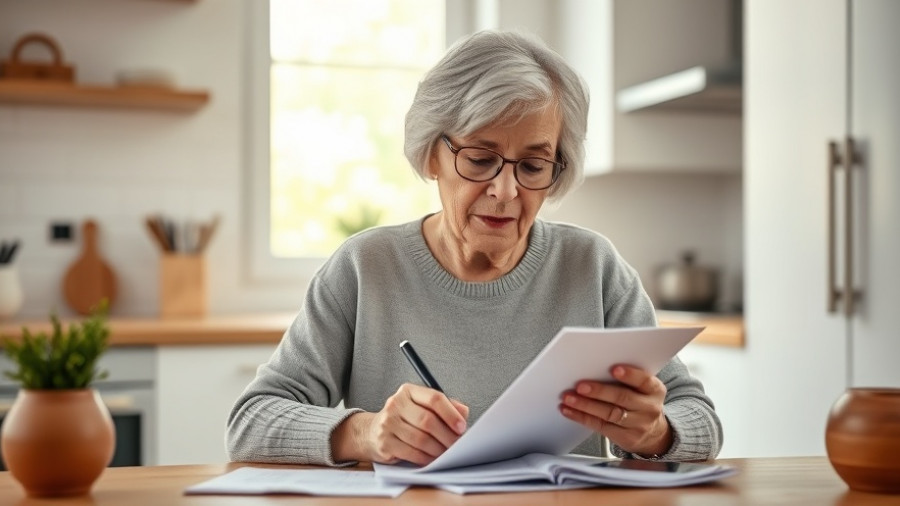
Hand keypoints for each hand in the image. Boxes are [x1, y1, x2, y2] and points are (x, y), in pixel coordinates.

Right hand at [331, 383, 468, 464]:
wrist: (372, 432)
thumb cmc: (404, 419)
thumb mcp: (422, 406)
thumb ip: (445, 406)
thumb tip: (463, 413)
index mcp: (408, 391)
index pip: (434, 398)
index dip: (451, 414)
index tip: (461, 427)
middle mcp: (396, 404)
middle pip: (428, 420)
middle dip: (447, 435)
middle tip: (457, 444)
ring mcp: (387, 423)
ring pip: (421, 439)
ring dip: (438, 449)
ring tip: (446, 453)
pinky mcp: (385, 442)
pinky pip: (411, 453)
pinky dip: (426, 458)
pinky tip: (432, 458)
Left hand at [559, 365, 672, 456]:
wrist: (654, 434)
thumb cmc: (641, 403)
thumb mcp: (643, 389)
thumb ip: (627, 379)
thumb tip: (594, 367)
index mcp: (654, 390)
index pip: (644, 381)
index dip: (630, 375)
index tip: (614, 369)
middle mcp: (649, 408)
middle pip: (622, 398)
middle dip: (599, 391)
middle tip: (580, 386)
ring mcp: (638, 425)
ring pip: (609, 414)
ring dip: (586, 405)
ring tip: (569, 398)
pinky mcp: (625, 438)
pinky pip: (601, 426)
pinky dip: (582, 417)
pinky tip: (569, 411)